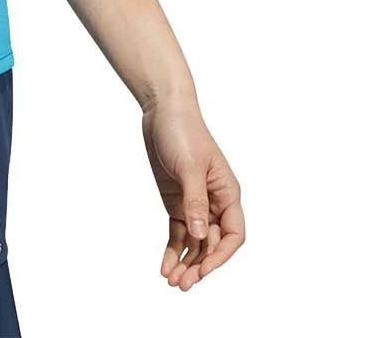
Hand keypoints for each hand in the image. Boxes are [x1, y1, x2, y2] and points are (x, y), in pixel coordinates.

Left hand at [140, 98, 244, 290]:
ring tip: (173, 282)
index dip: (221, 255)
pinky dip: (173, 249)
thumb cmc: (183, 132)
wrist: (162, 111)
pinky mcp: (176, 201)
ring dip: (186, 262)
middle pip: (212, 243)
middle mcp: (214, 202)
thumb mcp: (190, 166)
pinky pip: (178, 232)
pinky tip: (166, 266)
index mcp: (228, 193)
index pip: (233, 234)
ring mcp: (194, 203)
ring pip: (194, 242)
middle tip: (183, 284)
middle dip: (200, 265)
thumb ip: (195, 200)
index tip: (203, 268)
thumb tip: (199, 234)